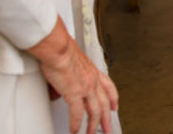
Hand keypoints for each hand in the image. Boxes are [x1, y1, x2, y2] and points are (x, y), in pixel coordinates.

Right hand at [29, 17, 118, 133]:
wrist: (57, 47)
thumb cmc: (61, 50)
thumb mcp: (71, 63)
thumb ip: (68, 78)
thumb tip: (58, 91)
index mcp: (92, 71)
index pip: (108, 86)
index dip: (113, 98)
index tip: (115, 106)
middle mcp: (92, 80)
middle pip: (104, 103)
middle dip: (107, 118)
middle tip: (108, 129)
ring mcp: (85, 87)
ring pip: (94, 111)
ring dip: (93, 125)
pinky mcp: (74, 93)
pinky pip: (77, 114)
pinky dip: (77, 124)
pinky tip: (75, 130)